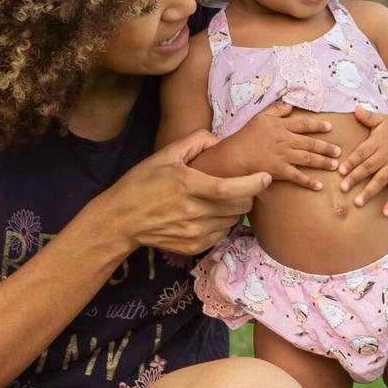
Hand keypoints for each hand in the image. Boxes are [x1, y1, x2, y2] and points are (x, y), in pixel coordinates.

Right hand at [101, 131, 268, 254]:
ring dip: (234, 210)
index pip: (229, 188)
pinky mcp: (192, 247)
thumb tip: (219, 141)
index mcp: (187, 185)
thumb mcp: (164, 155)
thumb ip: (195, 142)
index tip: (266, 177)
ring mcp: (193, 233)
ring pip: (232, 221)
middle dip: (246, 195)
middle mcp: (193, 212)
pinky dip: (222, 224)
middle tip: (239, 186)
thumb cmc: (141, 183)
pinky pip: (221, 235)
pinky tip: (208, 214)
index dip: (252, 183)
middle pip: (238, 207)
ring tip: (220, 200)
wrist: (120, 220)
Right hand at [227, 102, 342, 189]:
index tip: (330, 127)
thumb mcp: (260, 117)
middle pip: (311, 143)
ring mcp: (283, 156)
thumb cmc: (246, 135)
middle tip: (339, 151)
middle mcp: (285, 140)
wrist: (234, 155)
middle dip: (327, 147)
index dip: (318, 125)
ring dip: (323, 162)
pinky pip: (297, 176)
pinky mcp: (279, 170)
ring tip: (335, 165)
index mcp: (281, 127)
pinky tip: (319, 186)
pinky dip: (309, 182)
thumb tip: (290, 106)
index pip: (304, 124)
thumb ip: (276, 110)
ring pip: (308, 159)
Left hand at [340, 106, 387, 215]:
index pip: (361, 153)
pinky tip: (385, 213)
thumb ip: (367, 116)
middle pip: (368, 168)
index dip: (351, 162)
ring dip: (369, 192)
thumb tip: (355, 107)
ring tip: (358, 203)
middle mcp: (385, 156)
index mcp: (377, 142)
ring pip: (381, 181)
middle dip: (355, 179)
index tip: (340, 171)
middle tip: (343, 189)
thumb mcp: (383, 119)